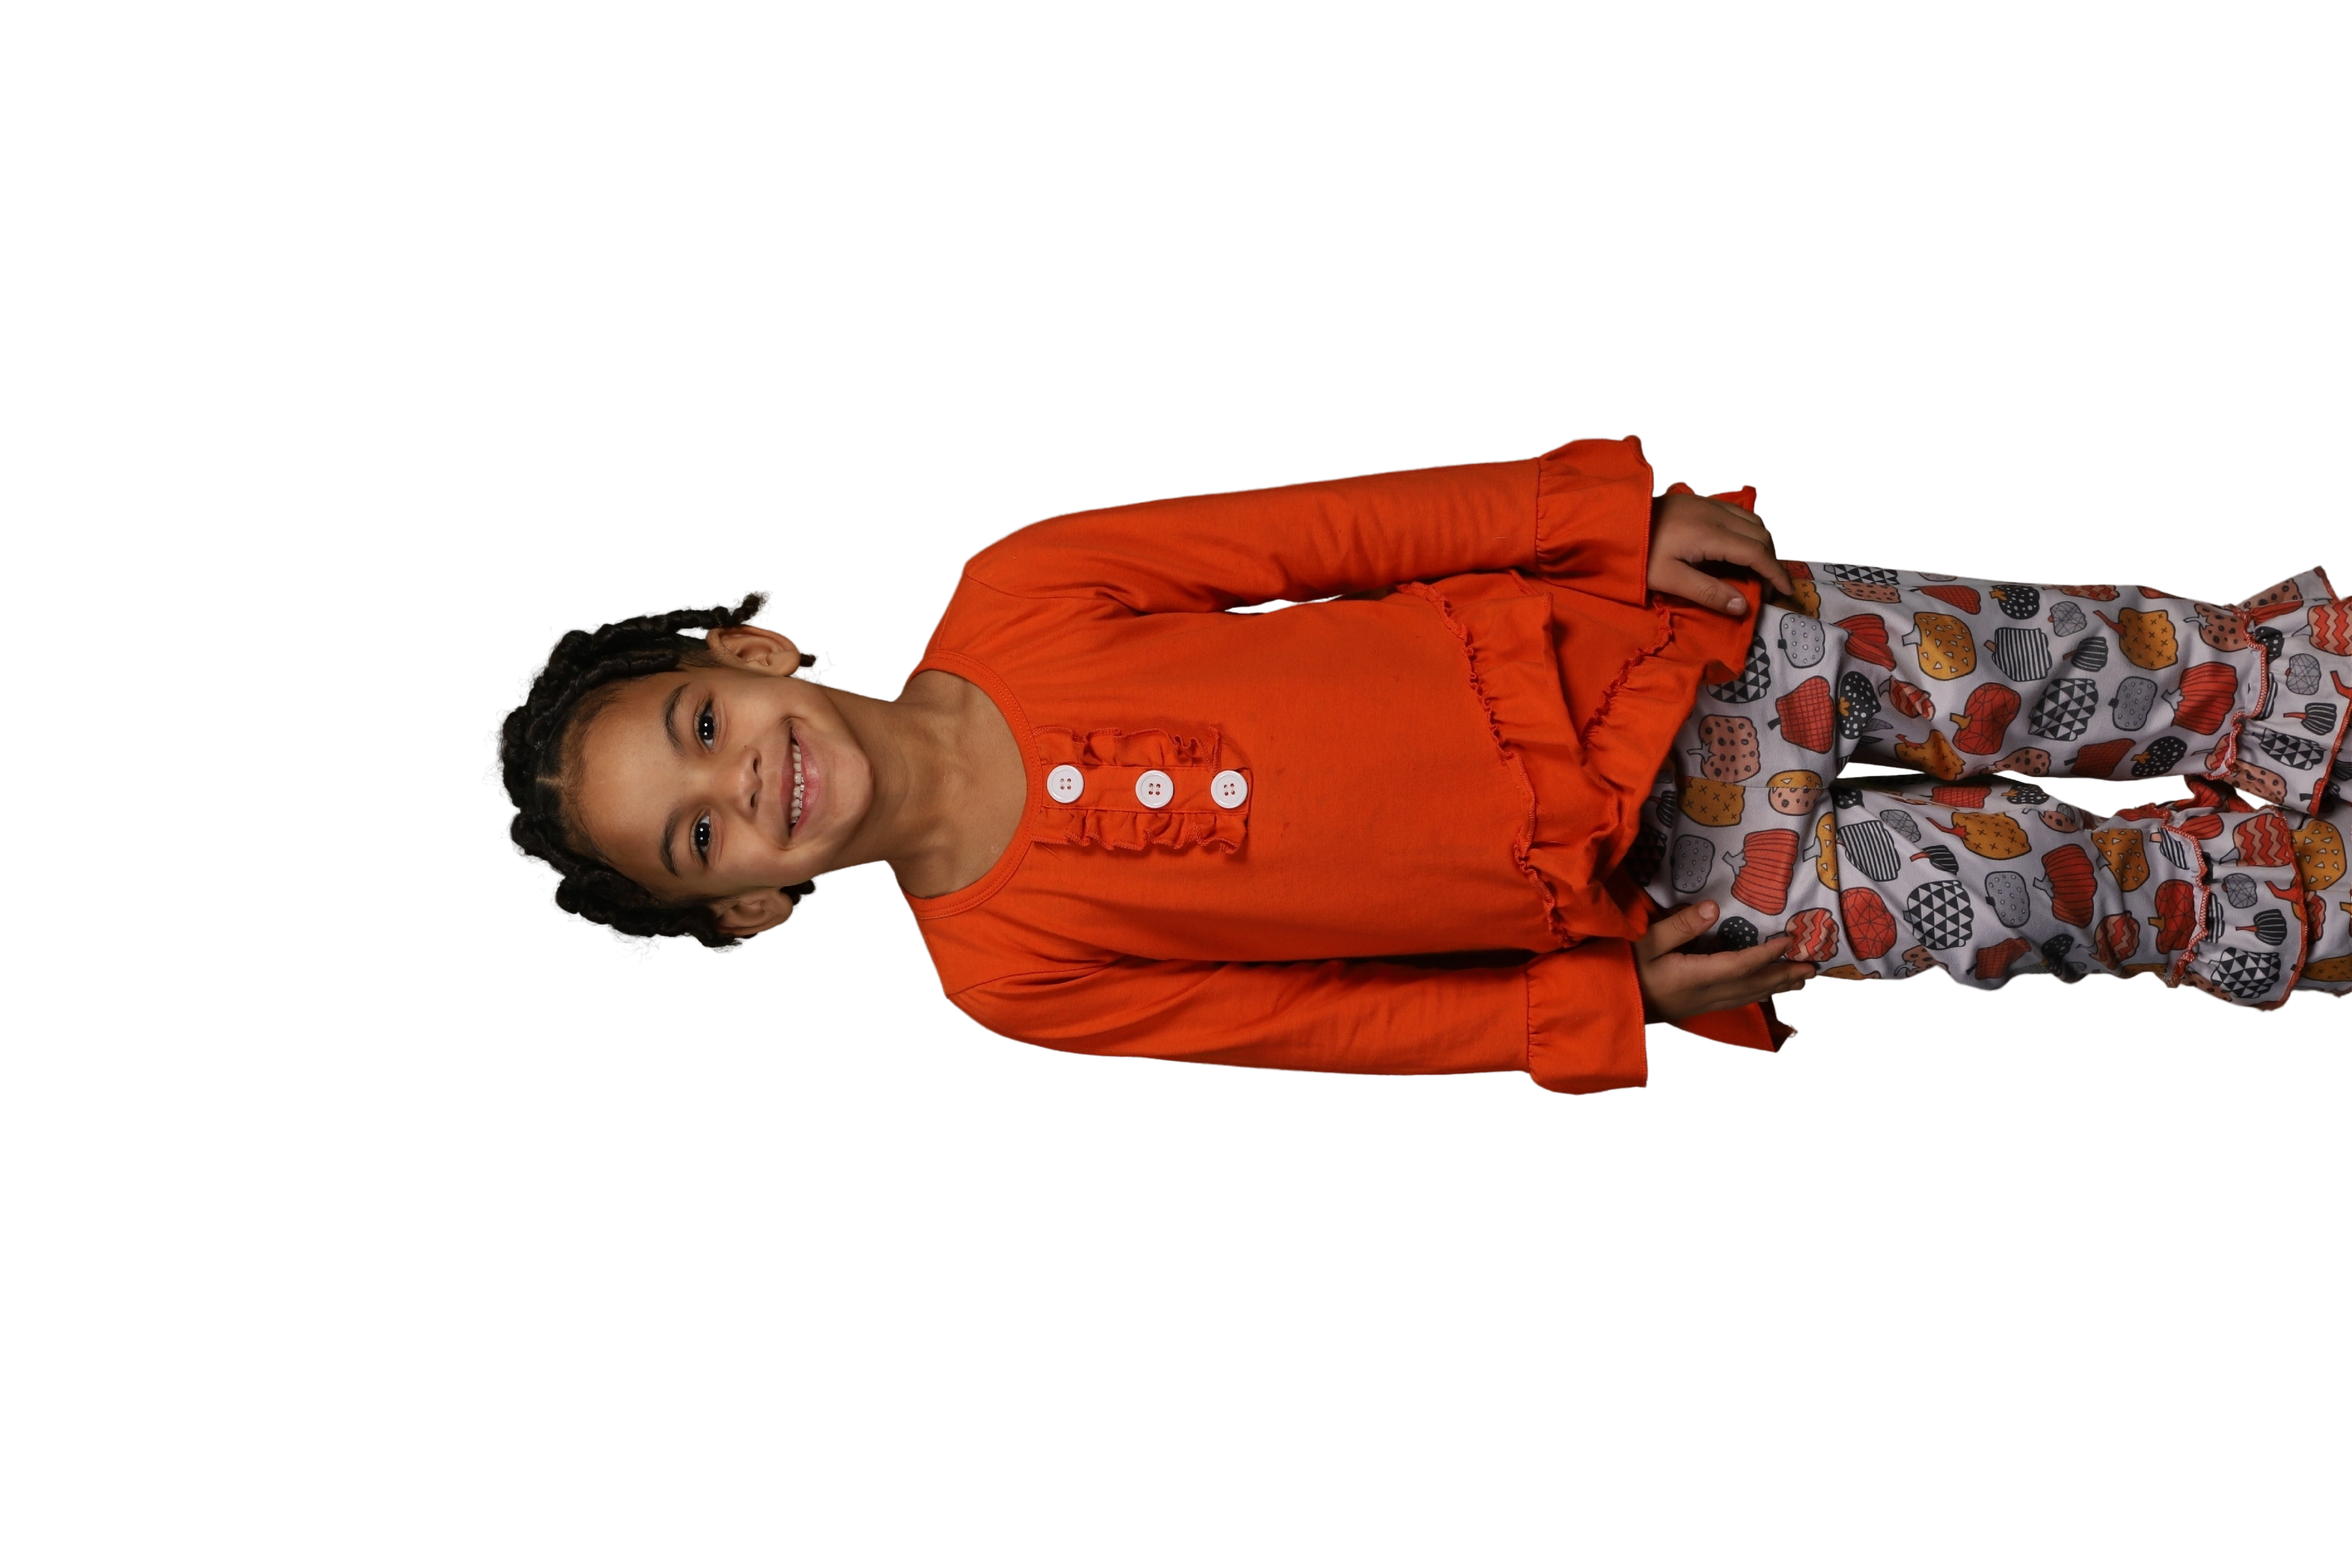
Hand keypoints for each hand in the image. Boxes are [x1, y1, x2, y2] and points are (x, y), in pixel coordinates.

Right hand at [1635, 899, 1817, 1025]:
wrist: (1611, 1006)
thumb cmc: (1624, 969)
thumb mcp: (1645, 941)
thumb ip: (1679, 925)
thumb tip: (1713, 908)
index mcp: (1694, 977)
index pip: (1740, 965)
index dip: (1767, 954)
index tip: (1789, 940)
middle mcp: (1706, 994)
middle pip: (1754, 985)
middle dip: (1785, 974)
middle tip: (1814, 966)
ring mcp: (1704, 1003)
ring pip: (1750, 996)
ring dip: (1778, 986)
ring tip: (1802, 978)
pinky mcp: (1699, 1006)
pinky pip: (1739, 999)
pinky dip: (1760, 992)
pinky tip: (1768, 989)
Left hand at [1648, 489, 1796, 617]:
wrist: (1612, 520)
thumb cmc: (1637, 554)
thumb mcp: (1669, 579)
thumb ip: (1708, 592)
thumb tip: (1744, 606)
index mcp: (1711, 534)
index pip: (1756, 553)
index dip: (1775, 573)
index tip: (1785, 591)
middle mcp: (1715, 513)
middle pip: (1760, 534)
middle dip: (1769, 560)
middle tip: (1765, 586)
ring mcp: (1707, 503)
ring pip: (1751, 520)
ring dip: (1760, 543)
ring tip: (1755, 569)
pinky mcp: (1699, 500)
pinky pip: (1737, 512)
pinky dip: (1746, 530)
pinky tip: (1737, 547)